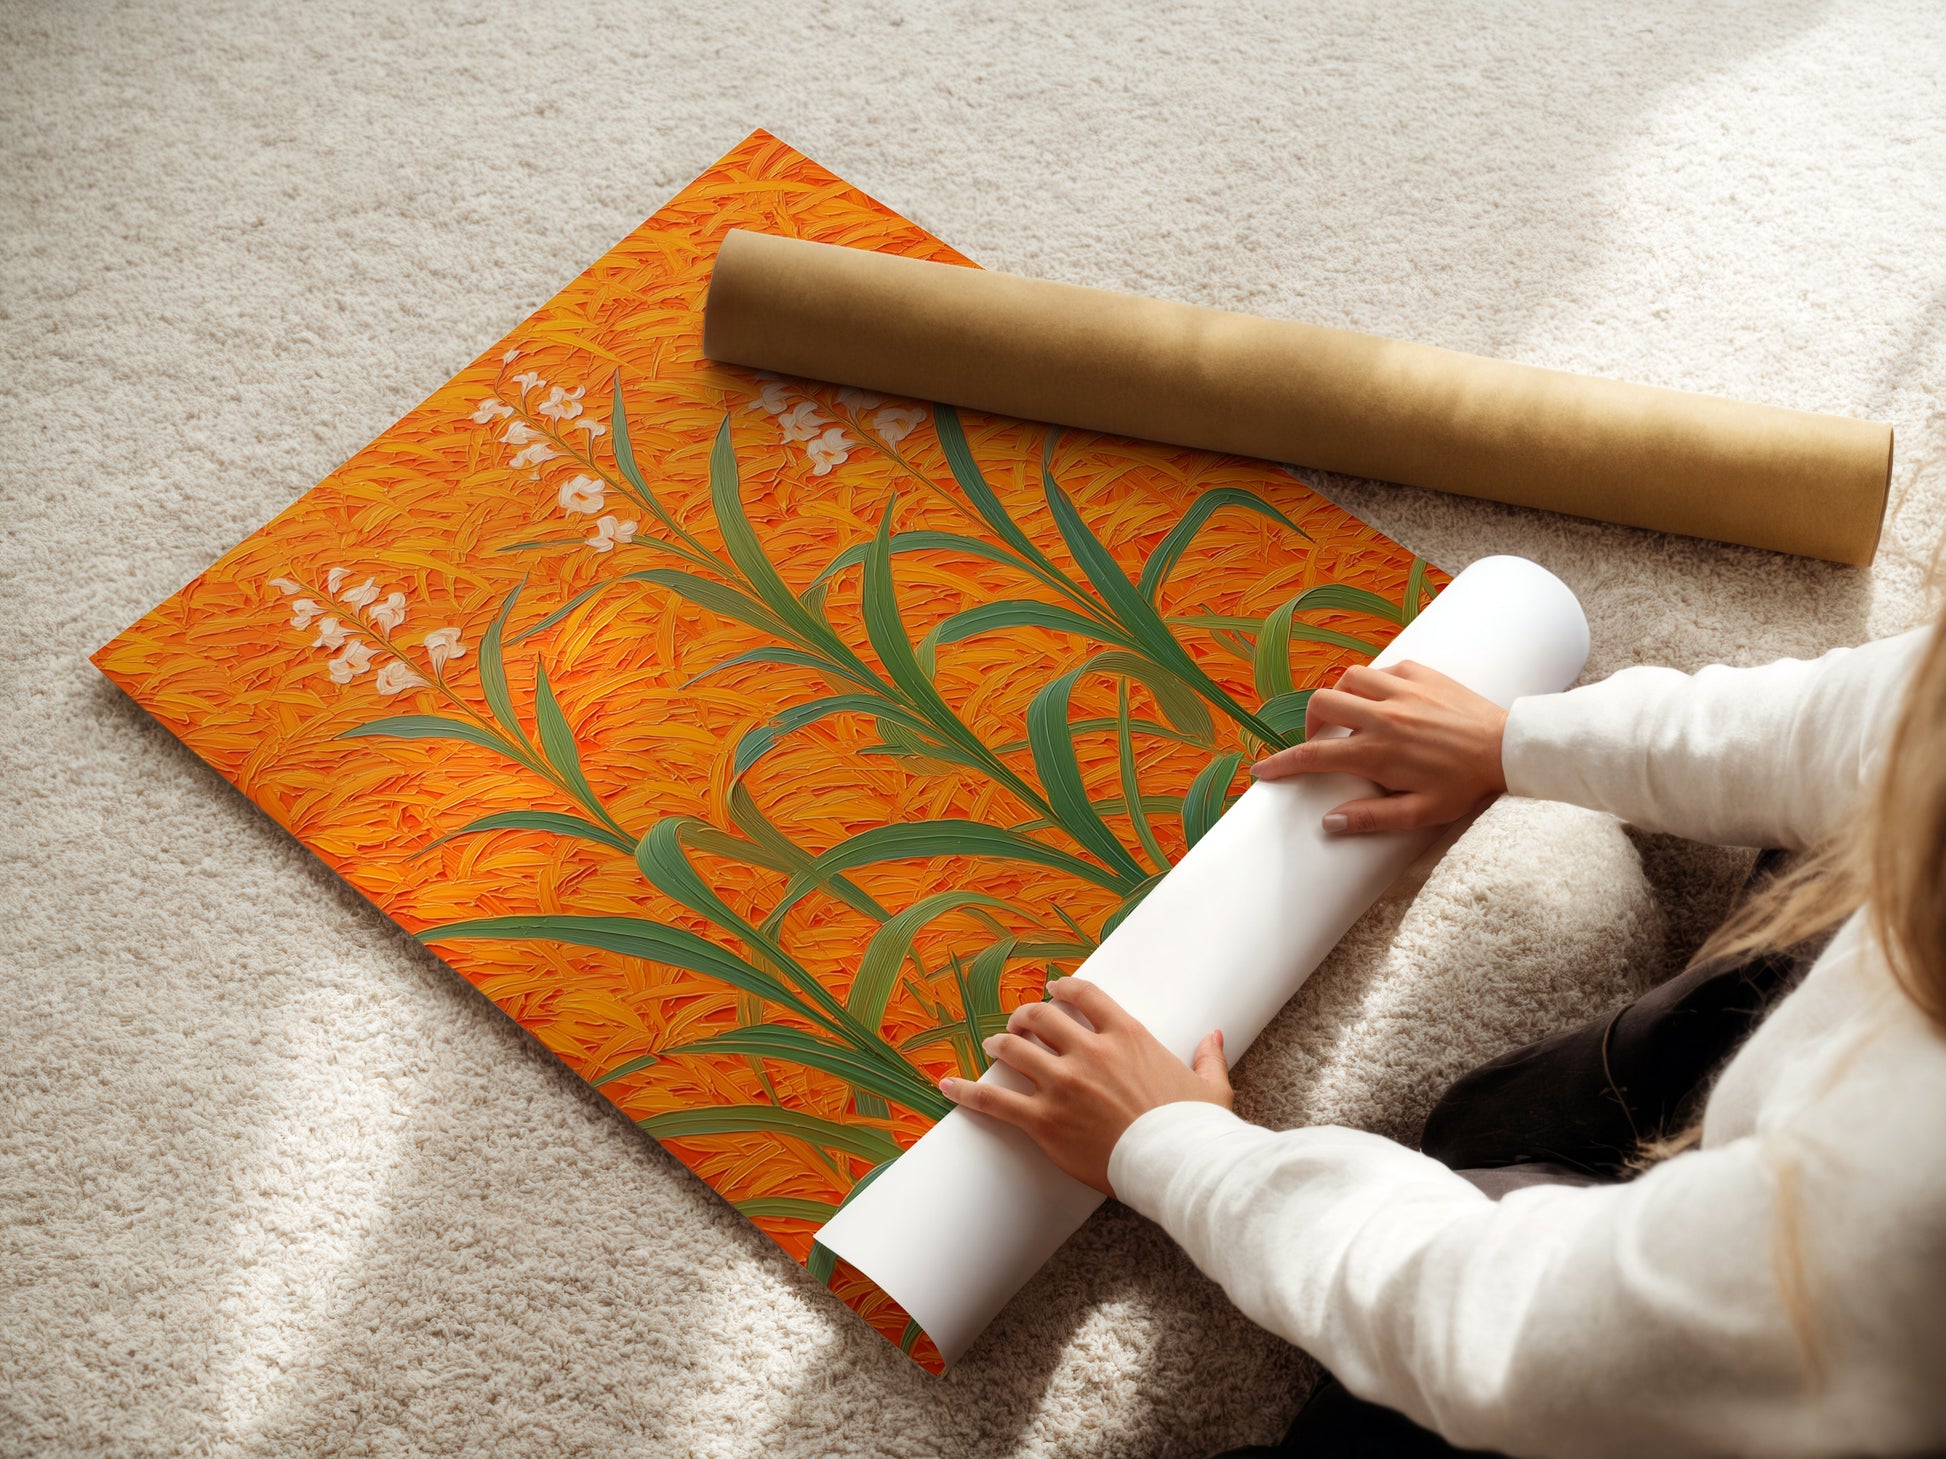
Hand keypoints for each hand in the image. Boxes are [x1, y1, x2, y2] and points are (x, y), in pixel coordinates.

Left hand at [938, 977, 1231, 1195]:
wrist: (1178, 1166)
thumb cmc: (1195, 1129)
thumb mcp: (1210, 1087)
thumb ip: (1208, 1057)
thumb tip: (1214, 1036)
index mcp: (1127, 1036)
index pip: (1085, 996)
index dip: (1063, 988)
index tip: (1053, 989)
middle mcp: (1090, 1052)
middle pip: (1042, 1017)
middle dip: (1026, 1016)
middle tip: (1019, 1023)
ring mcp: (1063, 1084)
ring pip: (1015, 1049)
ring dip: (1000, 1044)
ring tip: (993, 1046)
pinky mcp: (1044, 1121)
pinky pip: (995, 1100)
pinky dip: (968, 1091)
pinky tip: (948, 1085)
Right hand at [1249, 660, 1507, 834]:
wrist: (1509, 748)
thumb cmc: (1466, 785)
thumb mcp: (1421, 813)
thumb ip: (1372, 818)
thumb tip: (1329, 822)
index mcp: (1378, 752)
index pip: (1314, 756)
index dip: (1282, 764)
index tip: (1263, 772)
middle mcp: (1383, 715)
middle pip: (1322, 704)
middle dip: (1310, 723)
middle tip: (1320, 742)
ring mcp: (1402, 690)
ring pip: (1348, 679)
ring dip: (1341, 697)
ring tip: (1351, 718)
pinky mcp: (1421, 673)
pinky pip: (1382, 669)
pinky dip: (1374, 683)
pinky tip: (1385, 701)